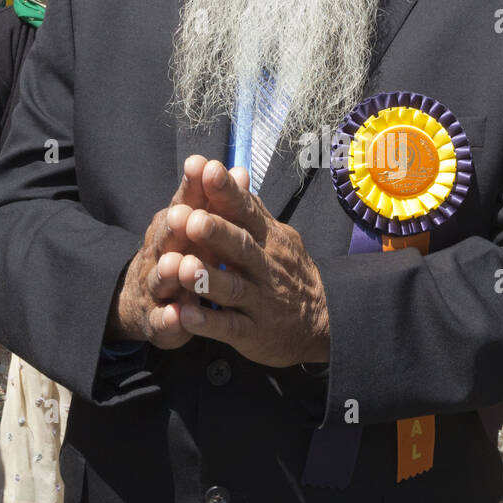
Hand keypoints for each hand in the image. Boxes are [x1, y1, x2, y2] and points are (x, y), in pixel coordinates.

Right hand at [107, 156, 250, 347]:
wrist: (148, 300)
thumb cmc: (185, 254)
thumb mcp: (201, 228)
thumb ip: (217, 202)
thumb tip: (240, 170)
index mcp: (175, 227)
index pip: (184, 202)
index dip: (193, 186)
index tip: (201, 166)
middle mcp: (161, 252)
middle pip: (168, 237)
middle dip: (177, 227)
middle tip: (186, 216)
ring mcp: (157, 287)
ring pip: (161, 278)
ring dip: (169, 272)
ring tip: (179, 265)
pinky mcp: (158, 320)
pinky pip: (162, 320)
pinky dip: (168, 319)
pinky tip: (175, 317)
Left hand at [173, 159, 329, 367]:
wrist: (321, 324)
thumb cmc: (289, 274)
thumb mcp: (279, 237)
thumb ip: (252, 208)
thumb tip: (234, 170)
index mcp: (268, 240)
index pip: (248, 212)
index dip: (228, 192)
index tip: (208, 169)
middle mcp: (265, 268)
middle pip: (240, 247)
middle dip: (215, 233)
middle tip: (188, 217)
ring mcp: (260, 301)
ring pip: (233, 288)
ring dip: (206, 278)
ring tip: (181, 266)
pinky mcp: (253, 333)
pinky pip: (230, 327)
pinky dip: (208, 323)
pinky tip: (185, 316)